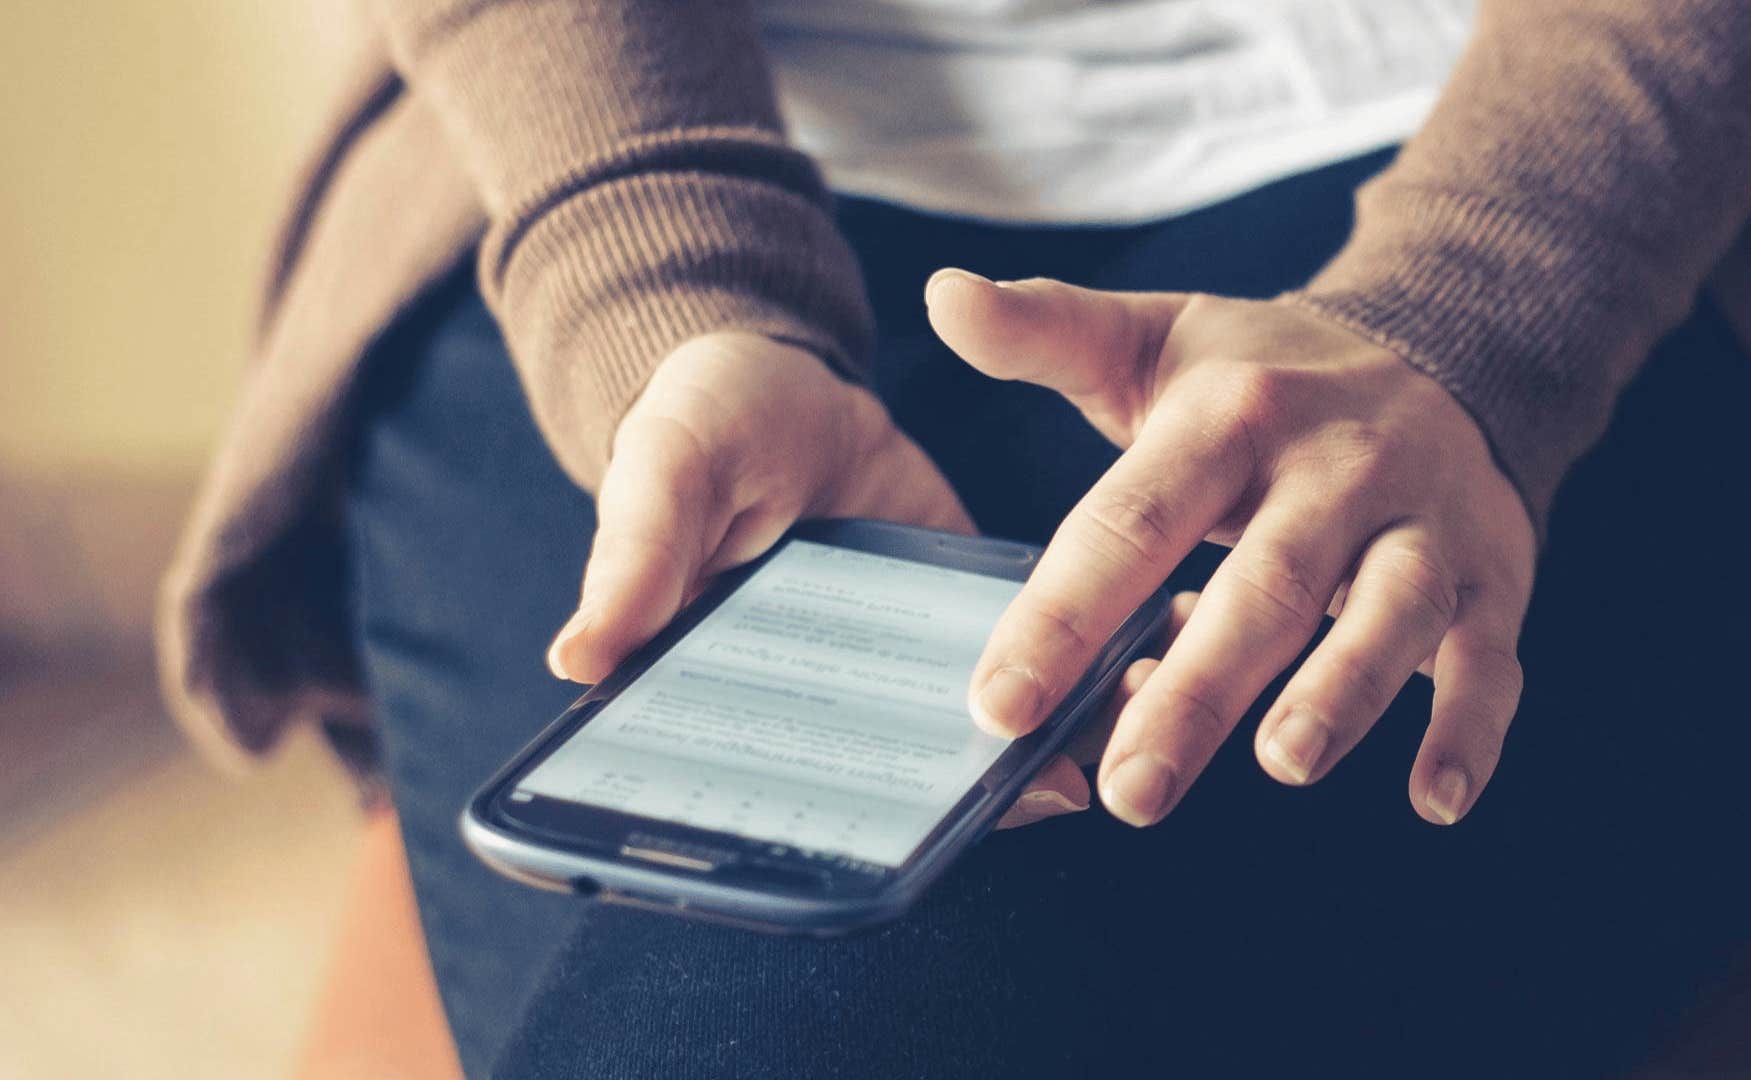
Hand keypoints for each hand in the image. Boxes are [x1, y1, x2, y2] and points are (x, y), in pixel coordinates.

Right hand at [542, 331, 1087, 827]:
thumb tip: (577, 657)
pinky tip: (1144, 664)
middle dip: (969, 799)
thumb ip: (637, 556)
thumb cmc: (700, 426)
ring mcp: (906, 665)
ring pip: (972, 736)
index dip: (834, 828)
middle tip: (1048, 790)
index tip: (899, 843)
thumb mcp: (665, 470)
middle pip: (894, 783)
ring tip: (1115, 744)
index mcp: (732, 691)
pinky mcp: (969, 614)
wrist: (790, 376)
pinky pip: (1032, 662)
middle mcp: (825, 702)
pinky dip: (1083, 673)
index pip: (777, 785)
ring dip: (1042, 746)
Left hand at [927, 270, 1536, 827]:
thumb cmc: (1266, 375)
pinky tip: (1434, 798)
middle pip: (1262, 583)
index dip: (1062, 614)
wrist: (1445, 345)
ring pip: (1388, 612)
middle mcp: (1331, 468)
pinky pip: (1488, 658)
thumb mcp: (1154, 340)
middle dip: (1196, 691)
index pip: (1132, 520)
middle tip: (1129, 788)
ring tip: (1283, 763)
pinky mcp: (1491, 576)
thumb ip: (1046, 331)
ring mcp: (1420, 524)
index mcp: (1230, 416)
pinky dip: (1469, 728)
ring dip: (1342, 691)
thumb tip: (942, 294)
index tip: (1000, 705)